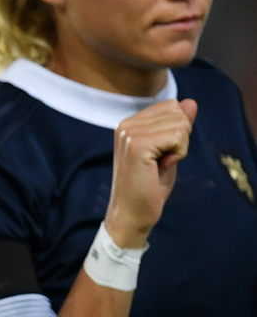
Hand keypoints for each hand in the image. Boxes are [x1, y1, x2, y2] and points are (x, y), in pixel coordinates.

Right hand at [103, 99, 196, 247]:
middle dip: (181, 138)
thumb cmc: (149, 187)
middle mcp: (125, 124)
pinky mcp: (137, 145)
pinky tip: (161, 167)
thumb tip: (191, 102)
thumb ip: (178, 126)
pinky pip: (178, 137)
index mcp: (129, 124)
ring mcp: (129, 133)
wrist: (132, 214)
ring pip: (180, 124)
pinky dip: (178, 154)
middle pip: (178, 113)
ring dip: (180, 148)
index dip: (178, 132)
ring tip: (159, 166)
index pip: (172, 107)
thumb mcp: (169, 151)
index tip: (161, 154)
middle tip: (161, 161)